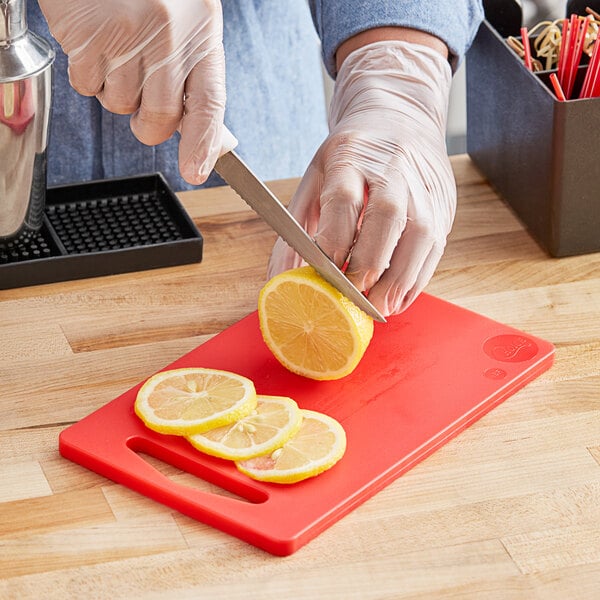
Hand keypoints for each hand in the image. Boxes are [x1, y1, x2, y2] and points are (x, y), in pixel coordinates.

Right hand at [38, 0, 234, 183]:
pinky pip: (87, 86)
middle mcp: (168, 38)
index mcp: (201, 35)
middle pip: (160, 120)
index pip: (209, 105)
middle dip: (149, 125)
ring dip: (116, 91)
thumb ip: (199, 80)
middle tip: (142, 100)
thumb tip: (216, 142)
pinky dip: (88, 74)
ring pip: (121, 106)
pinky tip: (95, 43)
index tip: (196, 171)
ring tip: (117, 50)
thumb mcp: (191, 23)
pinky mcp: (87, 37)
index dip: (203, 144)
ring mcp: (126, 37)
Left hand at [268, 37, 455, 315]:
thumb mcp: (315, 177)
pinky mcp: (444, 204)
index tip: (324, 278)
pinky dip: (417, 279)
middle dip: (369, 265)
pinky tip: (397, 298)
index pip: (344, 200)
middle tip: (353, 300)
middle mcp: (394, 167)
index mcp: (352, 156)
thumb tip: (280, 280)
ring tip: (378, 309)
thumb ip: (297, 229)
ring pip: (420, 235)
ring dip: (399, 280)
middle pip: (387, 216)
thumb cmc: (350, 157)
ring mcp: (424, 185)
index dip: (335, 243)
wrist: (400, 116)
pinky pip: (436, 248)